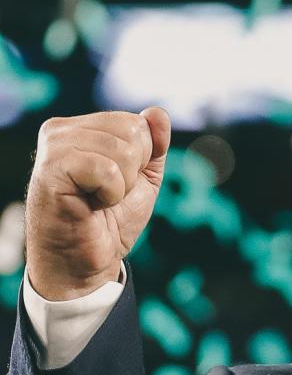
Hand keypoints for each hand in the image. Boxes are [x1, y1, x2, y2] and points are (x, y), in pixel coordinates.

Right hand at [25, 108, 170, 300]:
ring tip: (96, 200)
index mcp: (81, 127)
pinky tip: (90, 205)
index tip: (117, 182)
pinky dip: (111, 194)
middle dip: (133, 172)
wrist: (85, 261)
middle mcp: (61, 130)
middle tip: (106, 194)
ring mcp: (53, 148)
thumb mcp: (143, 177)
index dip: (142, 159)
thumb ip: (154, 144)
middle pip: (133, 132)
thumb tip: (158, 112)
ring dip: (121, 185)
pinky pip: (107, 170)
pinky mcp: (51, 170)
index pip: (137, 122)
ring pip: (123, 150)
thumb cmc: (109, 220)